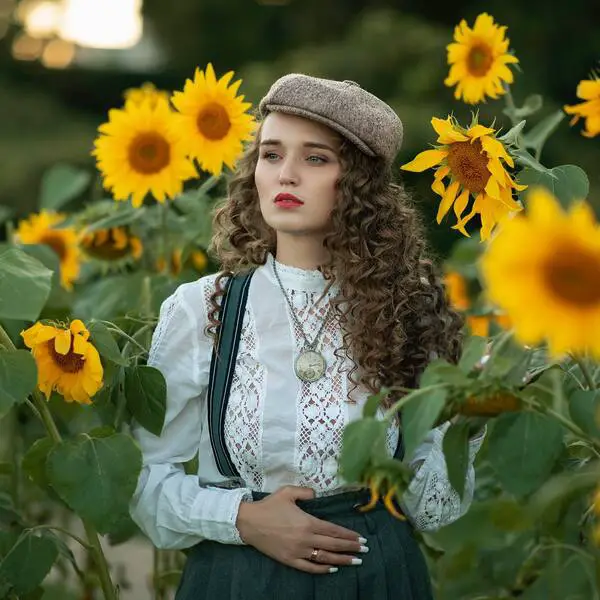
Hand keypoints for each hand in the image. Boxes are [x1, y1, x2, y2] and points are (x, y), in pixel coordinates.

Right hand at [236, 485, 367, 573]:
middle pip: (333, 545)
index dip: (349, 535)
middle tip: (365, 550)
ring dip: (342, 559)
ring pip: (325, 557)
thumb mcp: (288, 492)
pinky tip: (332, 568)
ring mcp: (298, 551)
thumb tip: (316, 494)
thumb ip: (305, 492)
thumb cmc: (269, 506)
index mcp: (308, 522)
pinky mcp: (289, 560)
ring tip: (355, 561)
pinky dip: (322, 569)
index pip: (334, 530)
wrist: (249, 522)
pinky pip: (309, 567)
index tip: (360, 538)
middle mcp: (306, 538)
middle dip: (351, 547)